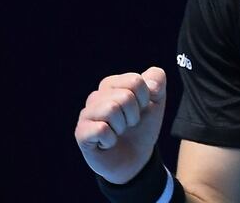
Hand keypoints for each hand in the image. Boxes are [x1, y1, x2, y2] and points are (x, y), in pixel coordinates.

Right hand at [74, 66, 166, 183]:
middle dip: (134, 115)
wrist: (136, 159)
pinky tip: (108, 142)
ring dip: (122, 126)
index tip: (140, 109)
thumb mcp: (156, 101)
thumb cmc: (142, 127)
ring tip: (118, 132)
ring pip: (111, 109)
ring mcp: (86, 114)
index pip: (134, 81)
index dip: (145, 99)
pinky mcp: (81, 133)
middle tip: (129, 124)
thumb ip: (158, 80)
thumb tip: (151, 86)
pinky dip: (111, 139)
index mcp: (112, 84)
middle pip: (125, 96)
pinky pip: (101, 129)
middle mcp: (96, 96)